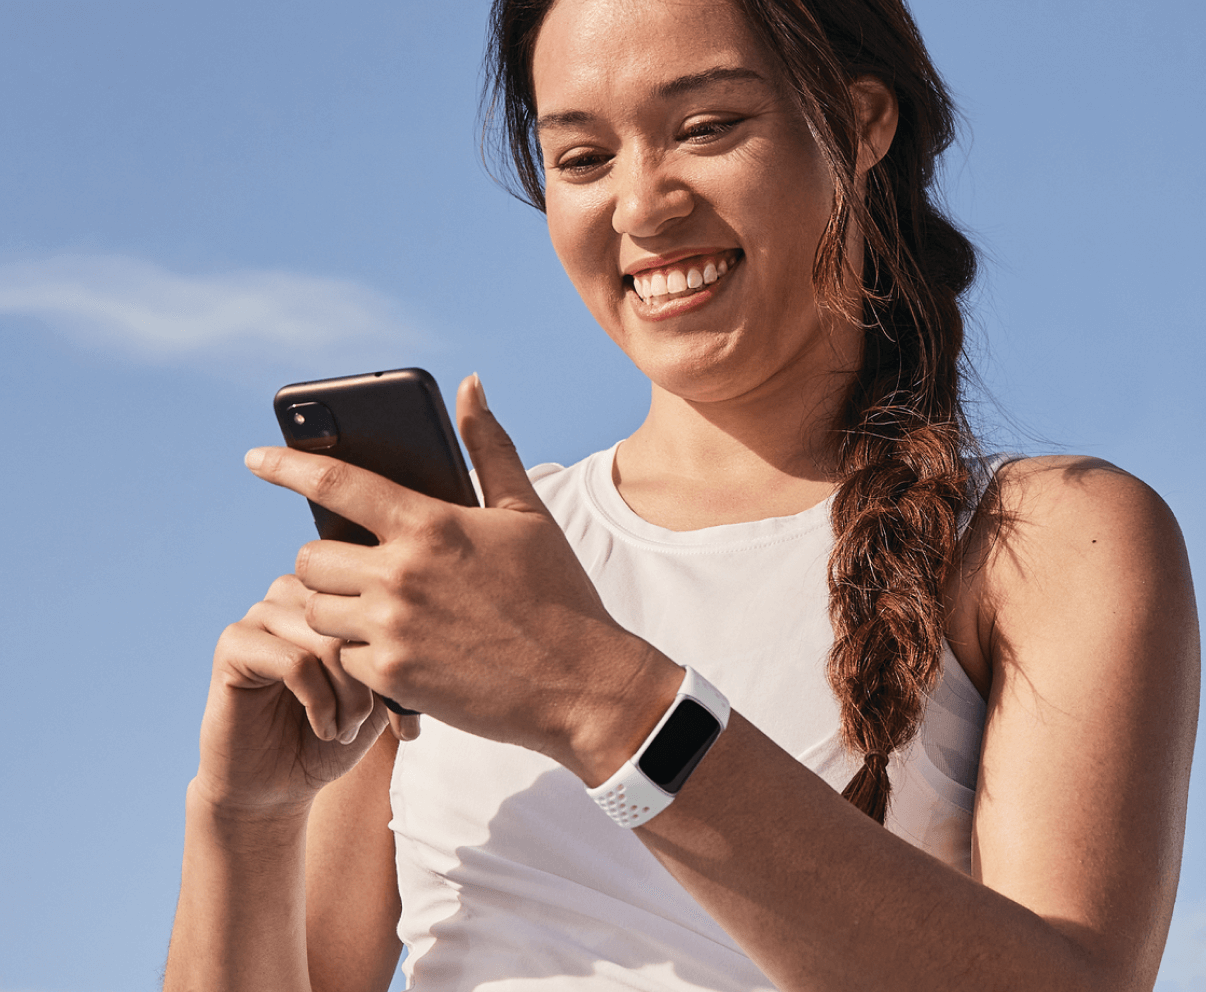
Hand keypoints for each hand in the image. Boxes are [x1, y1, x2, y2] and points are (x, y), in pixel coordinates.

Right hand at [194, 572, 390, 815]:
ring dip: (348, 696)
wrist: (276, 786)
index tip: (407, 714)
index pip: (380, 602)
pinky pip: (295, 662)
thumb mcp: (382, 693)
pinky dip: (319, 703)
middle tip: (366, 723)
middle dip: (373, 679)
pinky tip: (322, 729)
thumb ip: (401, 653)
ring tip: (345, 729)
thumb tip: (428, 630)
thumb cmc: (332, 735)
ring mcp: (260, 614)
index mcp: (332, 593)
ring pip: (328, 641)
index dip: (399, 658)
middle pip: (356, 619)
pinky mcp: (233, 645)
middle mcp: (295, 592)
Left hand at [243, 375, 676, 777]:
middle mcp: (401, 575)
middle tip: (354, 567)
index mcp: (430, 525)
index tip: (256, 460)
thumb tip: (469, 386)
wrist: (581, 682)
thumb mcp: (527, 513)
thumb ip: (489, 446)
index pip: (337, 483)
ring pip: (318, 611)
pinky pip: (343, 660)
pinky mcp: (393, 680)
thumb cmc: (558, 593)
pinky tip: (400, 650)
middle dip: (324, 560)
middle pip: (312, 558)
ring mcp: (392, 630)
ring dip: (336, 608)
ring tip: (376, 610)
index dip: (288, 466)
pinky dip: (361, 655)